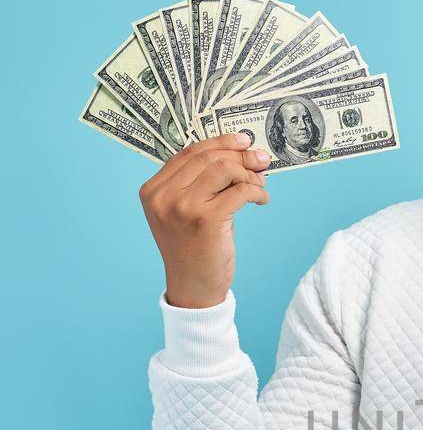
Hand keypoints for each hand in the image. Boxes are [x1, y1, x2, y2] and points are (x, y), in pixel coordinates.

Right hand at [139, 132, 270, 308]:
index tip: (243, 141)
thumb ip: (197, 184)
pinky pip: (240, 191)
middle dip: (240, 155)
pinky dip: (257, 191)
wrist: (192, 288)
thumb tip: (238, 154)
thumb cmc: (192, 250)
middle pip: (209, 157)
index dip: (220, 142)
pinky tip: (262, 199)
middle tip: (261, 160)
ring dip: (249, 173)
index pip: (189, 152)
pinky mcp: (206, 220)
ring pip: (224, 169)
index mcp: (153, 190)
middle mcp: (163, 196)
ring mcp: (182, 207)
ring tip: (260, 184)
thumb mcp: (183, 213)